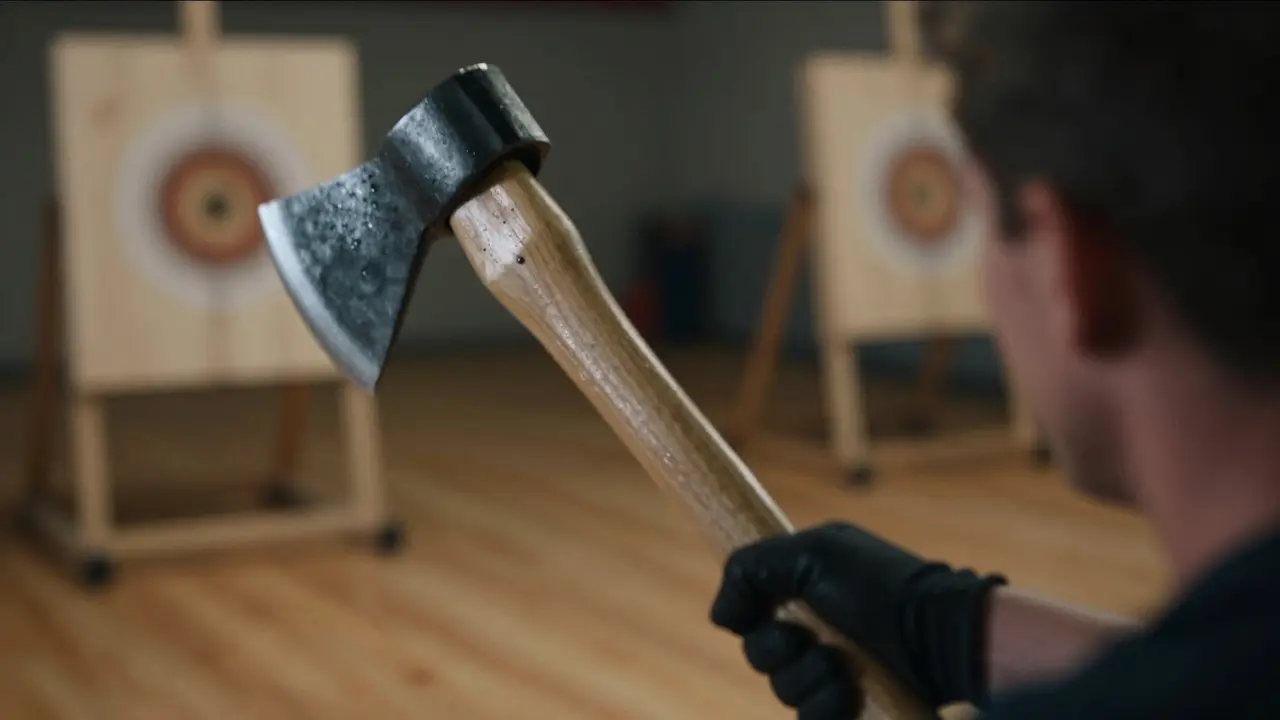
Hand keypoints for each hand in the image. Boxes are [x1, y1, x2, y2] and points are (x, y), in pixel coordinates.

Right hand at [710, 522, 1006, 715]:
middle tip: (807, 641)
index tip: (758, 613)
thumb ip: (752, 568)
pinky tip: (846, 694)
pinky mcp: (849, 707)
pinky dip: (823, 708)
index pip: (752, 612)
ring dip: (806, 679)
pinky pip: (810, 718)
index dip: (749, 618)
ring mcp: (834, 672)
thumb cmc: (881, 587)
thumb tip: (720, 617)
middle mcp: (817, 630)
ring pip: (783, 690)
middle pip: (760, 654)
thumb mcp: (813, 553)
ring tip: (841, 669)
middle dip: (776, 650)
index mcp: (806, 590)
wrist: (940, 635)